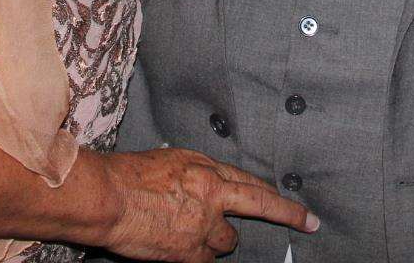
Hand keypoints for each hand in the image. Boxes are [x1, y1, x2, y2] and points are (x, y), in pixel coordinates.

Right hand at [94, 147, 316, 261]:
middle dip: (286, 216)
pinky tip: (181, 248)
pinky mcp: (188, 252)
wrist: (107, 198)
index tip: (306, 214)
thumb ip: (197, 173)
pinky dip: (197, 256)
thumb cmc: (130, 175)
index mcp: (207, 171)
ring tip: (193, 232)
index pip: (253, 185)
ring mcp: (202, 226)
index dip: (281, 200)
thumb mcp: (171, 160)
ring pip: (227, 242)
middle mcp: (212, 197)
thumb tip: (207, 181)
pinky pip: (205, 260)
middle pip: (258, 207)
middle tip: (305, 223)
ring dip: (217, 240)